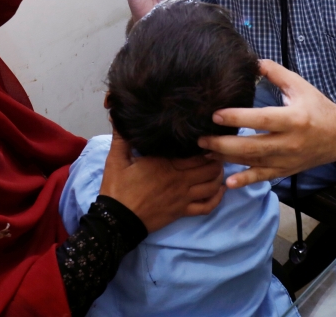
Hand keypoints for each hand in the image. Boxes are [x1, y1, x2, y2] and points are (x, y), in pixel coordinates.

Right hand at [99, 133, 224, 232]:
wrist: (117, 220)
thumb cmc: (118, 188)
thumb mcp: (116, 160)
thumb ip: (121, 137)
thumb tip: (117, 116)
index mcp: (166, 164)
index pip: (197, 153)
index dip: (207, 145)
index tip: (208, 138)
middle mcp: (179, 179)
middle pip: (209, 167)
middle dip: (216, 158)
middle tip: (217, 151)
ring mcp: (183, 197)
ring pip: (212, 185)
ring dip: (218, 176)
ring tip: (218, 167)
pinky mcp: (182, 211)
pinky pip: (207, 207)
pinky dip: (217, 199)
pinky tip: (220, 190)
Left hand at [197, 60, 335, 188]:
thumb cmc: (318, 107)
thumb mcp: (300, 86)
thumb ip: (276, 73)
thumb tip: (253, 61)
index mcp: (294, 119)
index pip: (262, 119)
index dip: (237, 118)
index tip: (215, 115)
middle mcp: (290, 142)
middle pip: (252, 146)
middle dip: (224, 144)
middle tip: (201, 138)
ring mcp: (288, 159)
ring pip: (254, 162)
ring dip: (228, 159)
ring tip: (206, 152)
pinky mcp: (286, 170)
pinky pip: (263, 177)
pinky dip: (246, 180)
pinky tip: (229, 181)